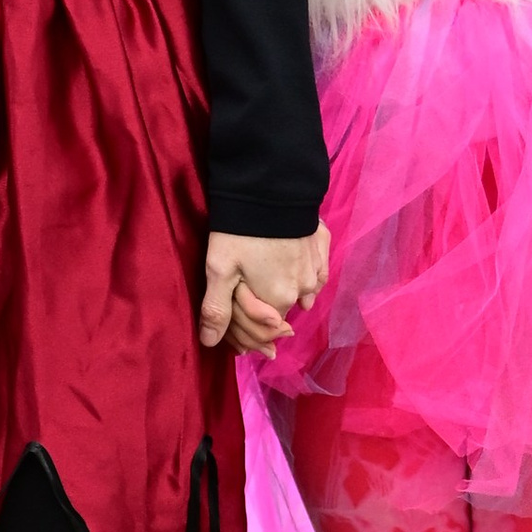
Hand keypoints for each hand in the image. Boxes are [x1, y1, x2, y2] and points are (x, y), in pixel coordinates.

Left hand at [200, 225, 328, 354]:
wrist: (269, 188)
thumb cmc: (240, 232)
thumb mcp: (220, 270)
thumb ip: (216, 310)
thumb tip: (209, 343)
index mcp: (278, 301)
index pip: (262, 330)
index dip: (243, 329)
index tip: (230, 316)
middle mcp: (303, 291)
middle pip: (281, 311)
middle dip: (262, 312)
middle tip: (242, 294)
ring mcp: (316, 269)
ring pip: (302, 294)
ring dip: (286, 295)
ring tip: (268, 284)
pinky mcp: (322, 247)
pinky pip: (318, 273)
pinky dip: (308, 277)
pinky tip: (299, 274)